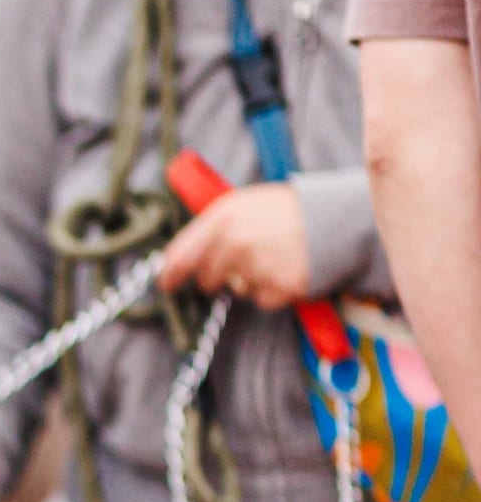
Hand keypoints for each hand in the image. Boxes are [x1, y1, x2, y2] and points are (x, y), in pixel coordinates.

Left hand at [157, 182, 307, 309]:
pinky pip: (262, 299)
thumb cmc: (289, 209)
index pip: (181, 254)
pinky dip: (272, 290)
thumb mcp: (246, 202)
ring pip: (237, 289)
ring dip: (250, 280)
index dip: (171, 272)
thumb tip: (181, 253)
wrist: (336, 218)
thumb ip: (215, 225)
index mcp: (223, 217)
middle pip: (206, 279)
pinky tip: (286, 269)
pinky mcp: (277, 288)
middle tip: (238, 265)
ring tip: (273, 257)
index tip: (167, 283)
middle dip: (216, 278)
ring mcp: (255, 267)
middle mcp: (234, 243)